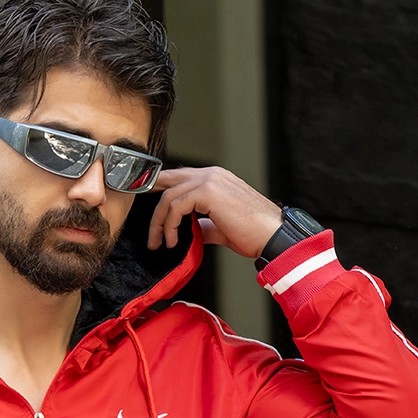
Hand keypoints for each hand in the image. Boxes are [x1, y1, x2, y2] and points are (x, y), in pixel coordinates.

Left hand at [147, 166, 282, 256]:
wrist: (271, 236)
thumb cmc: (254, 233)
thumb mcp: (221, 227)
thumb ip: (203, 225)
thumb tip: (190, 232)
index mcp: (215, 179)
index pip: (179, 178)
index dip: (159, 190)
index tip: (148, 210)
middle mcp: (211, 174)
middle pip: (167, 181)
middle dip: (150, 202)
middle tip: (147, 228)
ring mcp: (209, 180)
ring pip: (168, 196)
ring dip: (159, 223)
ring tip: (159, 243)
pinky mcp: (208, 191)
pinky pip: (176, 206)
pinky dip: (169, 226)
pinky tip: (173, 241)